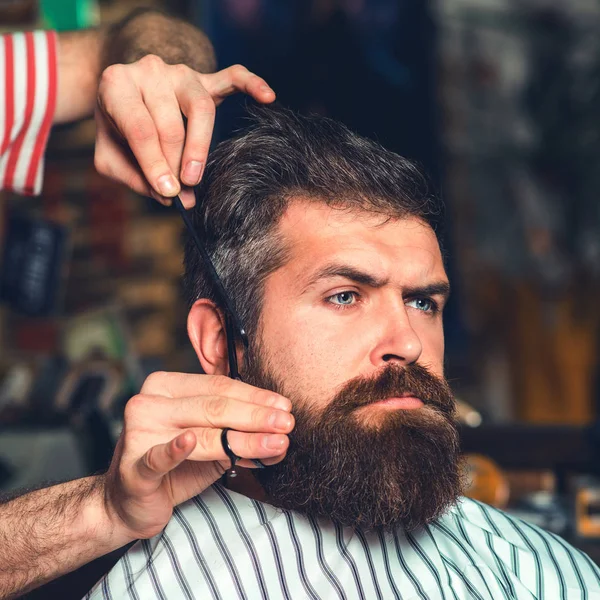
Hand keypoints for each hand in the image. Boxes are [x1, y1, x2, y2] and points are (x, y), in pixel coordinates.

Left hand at [94, 57, 275, 206]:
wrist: (122, 95)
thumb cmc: (117, 130)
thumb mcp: (109, 156)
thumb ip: (136, 177)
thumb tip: (171, 196)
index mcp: (117, 85)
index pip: (141, 129)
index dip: (155, 165)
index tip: (167, 193)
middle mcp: (149, 71)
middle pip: (171, 123)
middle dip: (175, 164)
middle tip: (180, 192)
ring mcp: (179, 73)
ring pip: (200, 108)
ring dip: (199, 147)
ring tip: (194, 176)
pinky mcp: (204, 79)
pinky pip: (232, 77)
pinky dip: (251, 84)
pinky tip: (267, 96)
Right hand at [102, 372, 292, 540]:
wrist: (128, 502)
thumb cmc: (173, 465)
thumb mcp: (209, 442)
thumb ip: (237, 430)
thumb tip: (280, 427)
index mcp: (167, 386)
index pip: (219, 386)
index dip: (255, 396)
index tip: (284, 406)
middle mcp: (149, 403)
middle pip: (214, 406)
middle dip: (257, 416)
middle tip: (287, 424)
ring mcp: (138, 433)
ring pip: (202, 433)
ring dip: (244, 439)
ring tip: (276, 444)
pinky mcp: (134, 467)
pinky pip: (158, 457)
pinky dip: (175, 450)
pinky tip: (190, 442)